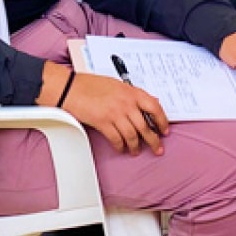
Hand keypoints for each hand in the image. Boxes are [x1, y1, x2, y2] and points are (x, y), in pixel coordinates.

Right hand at [49, 67, 167, 155]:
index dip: (162, 121)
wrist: (71, 88)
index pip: (155, 107)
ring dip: (135, 146)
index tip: (164, 130)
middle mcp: (126, 103)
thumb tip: (148, 102)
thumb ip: (132, 94)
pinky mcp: (103, 123)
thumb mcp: (117, 84)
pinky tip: (121, 148)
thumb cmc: (91, 85)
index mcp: (132, 92)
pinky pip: (116, 139)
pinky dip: (120, 146)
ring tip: (136, 151)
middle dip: (153, 140)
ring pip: (132, 135)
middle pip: (145, 126)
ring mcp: (115, 113)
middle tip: (157, 148)